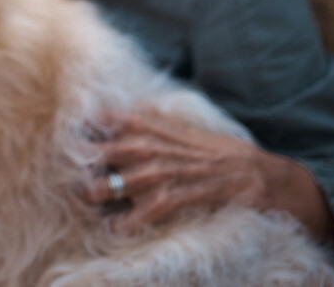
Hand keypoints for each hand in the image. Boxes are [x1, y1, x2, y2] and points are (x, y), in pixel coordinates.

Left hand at [83, 106, 333, 242]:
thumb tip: (129, 106)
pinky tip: (119, 227)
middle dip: (92, 157)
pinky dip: (138, 216)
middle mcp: (168, 146)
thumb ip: (158, 120)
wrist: (268, 177)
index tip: (64, 128)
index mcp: (164, 129)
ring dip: (108, 187)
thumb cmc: (222, 154)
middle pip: (120, 147)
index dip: (92, 122)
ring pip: (136, 176)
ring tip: (86, 197)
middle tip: (66, 167)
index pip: (120, 119)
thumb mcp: (189, 130)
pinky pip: (160, 205)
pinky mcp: (195, 194)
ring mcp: (181, 170)